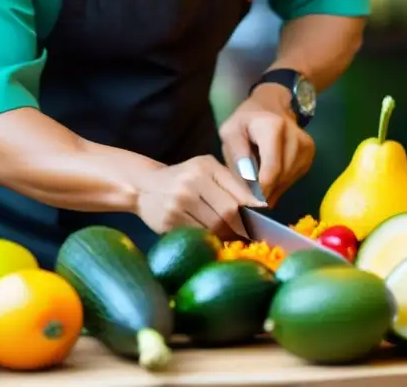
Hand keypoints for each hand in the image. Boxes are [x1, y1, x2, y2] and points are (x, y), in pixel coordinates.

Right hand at [134, 155, 263, 238]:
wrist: (145, 186)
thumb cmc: (184, 179)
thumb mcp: (206, 171)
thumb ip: (231, 184)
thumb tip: (261, 207)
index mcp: (205, 166)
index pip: (237, 191)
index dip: (252, 210)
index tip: (261, 221)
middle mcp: (191, 181)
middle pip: (228, 212)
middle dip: (241, 226)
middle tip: (248, 235)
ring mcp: (178, 202)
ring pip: (214, 227)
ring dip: (226, 236)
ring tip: (231, 238)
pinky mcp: (168, 221)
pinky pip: (198, 235)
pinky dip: (209, 240)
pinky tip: (212, 239)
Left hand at [219, 85, 315, 206]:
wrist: (272, 103)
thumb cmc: (247, 119)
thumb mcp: (231, 133)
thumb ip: (238, 159)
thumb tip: (250, 190)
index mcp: (273, 128)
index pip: (272, 169)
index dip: (261, 191)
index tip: (250, 202)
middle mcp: (295, 136)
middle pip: (281, 177)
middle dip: (265, 191)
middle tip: (250, 196)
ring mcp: (306, 145)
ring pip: (289, 180)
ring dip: (273, 188)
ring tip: (258, 183)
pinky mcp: (310, 153)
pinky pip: (295, 177)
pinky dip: (281, 182)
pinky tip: (270, 176)